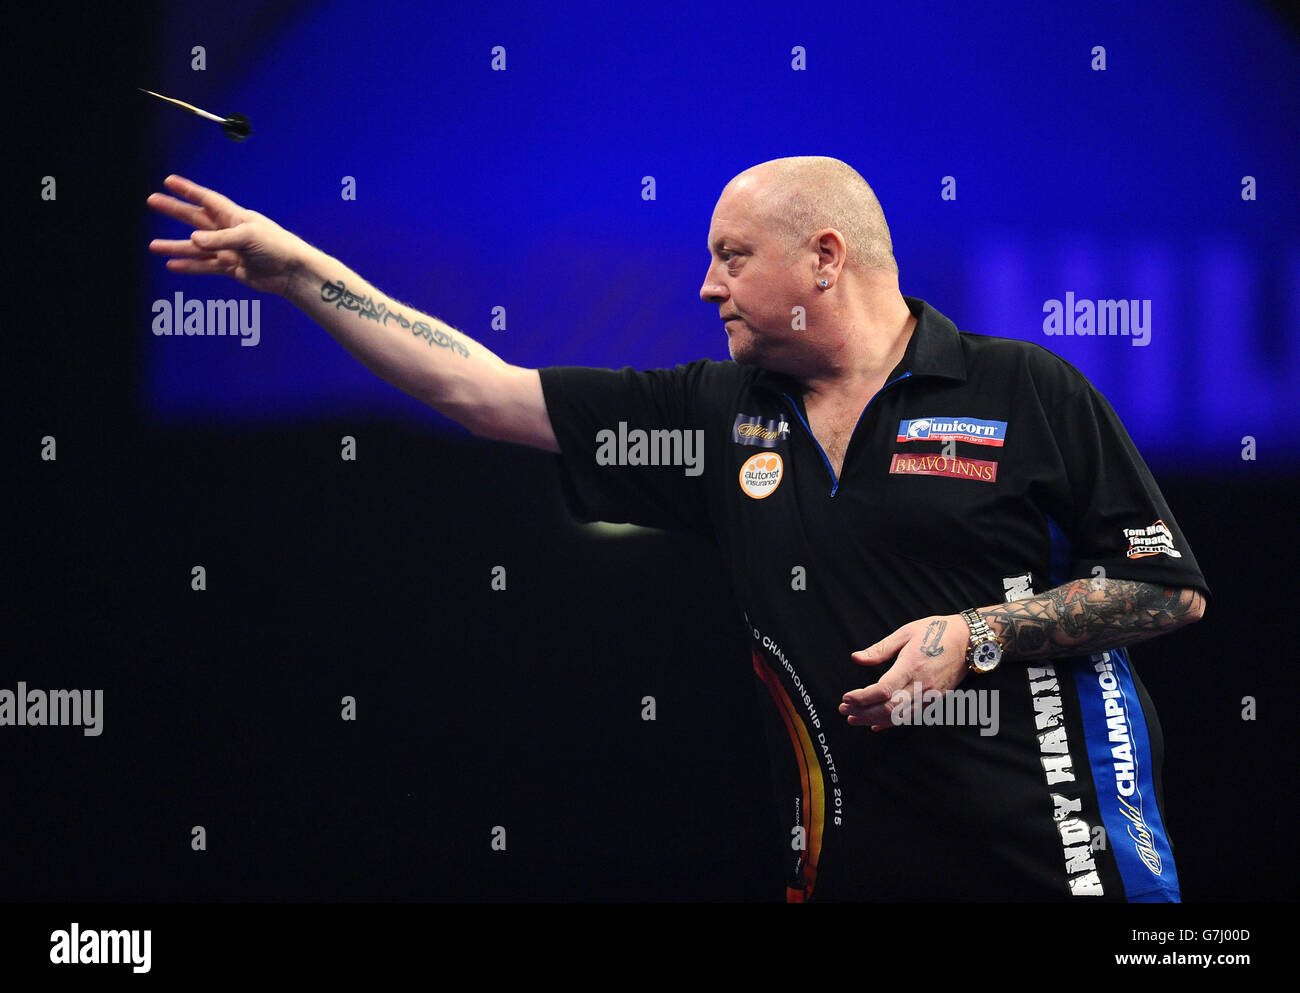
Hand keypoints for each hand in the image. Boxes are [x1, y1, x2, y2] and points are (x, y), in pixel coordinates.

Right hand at [147, 174, 307, 296]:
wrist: (292, 272)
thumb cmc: (277, 246)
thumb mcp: (248, 237)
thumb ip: (220, 239)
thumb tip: (193, 240)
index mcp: (234, 216)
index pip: (207, 199)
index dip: (188, 190)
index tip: (169, 181)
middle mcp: (228, 231)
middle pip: (195, 218)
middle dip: (174, 210)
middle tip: (152, 200)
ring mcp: (228, 250)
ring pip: (196, 247)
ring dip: (175, 246)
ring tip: (153, 246)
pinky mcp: (231, 268)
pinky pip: (205, 266)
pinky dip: (189, 266)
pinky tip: (172, 265)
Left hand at [838, 614, 970, 730]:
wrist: (969, 640)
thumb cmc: (936, 632)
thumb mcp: (905, 633)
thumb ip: (880, 649)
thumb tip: (856, 658)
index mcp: (911, 666)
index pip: (883, 690)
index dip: (862, 697)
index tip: (846, 697)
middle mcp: (922, 685)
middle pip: (889, 708)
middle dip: (863, 712)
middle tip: (844, 710)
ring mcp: (931, 695)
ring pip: (899, 717)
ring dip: (874, 720)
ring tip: (854, 718)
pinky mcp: (936, 700)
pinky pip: (911, 718)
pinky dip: (892, 724)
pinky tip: (876, 725)